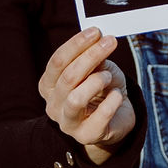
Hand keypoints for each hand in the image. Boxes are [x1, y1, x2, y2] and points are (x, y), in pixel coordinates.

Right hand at [39, 28, 135, 165]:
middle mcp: (53, 105)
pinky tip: (117, 95)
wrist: (115, 119)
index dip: (76, 44)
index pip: (58, 62)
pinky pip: (99, 117)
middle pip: (68, 77)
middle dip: (91, 56)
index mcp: (49, 85)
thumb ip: (93, 58)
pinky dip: (112, 102)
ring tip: (109, 77)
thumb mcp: (97, 69)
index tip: (96, 32)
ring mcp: (67, 123)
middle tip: (110, 43)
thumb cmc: (102, 90)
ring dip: (96, 82)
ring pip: (75, 99)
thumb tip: (97, 41)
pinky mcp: (86, 136)